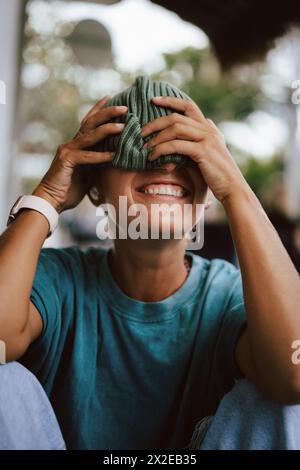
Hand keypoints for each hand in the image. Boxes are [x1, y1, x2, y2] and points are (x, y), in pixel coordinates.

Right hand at [32, 97, 127, 211]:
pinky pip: (86, 156)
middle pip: (90, 123)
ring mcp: (67, 150)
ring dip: (107, 129)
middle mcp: (71, 144)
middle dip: (107, 113)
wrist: (52, 200)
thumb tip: (117, 157)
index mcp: (76, 145)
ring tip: (122, 126)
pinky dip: (100, 155)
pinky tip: (113, 155)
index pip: (89, 122)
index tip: (111, 97)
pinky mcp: (66, 161)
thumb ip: (100, 163)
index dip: (99, 109)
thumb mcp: (90, 173)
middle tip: (124, 107)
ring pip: (89, 136)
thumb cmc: (71, 188)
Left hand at [141, 96, 248, 203]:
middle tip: (141, 132)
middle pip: (176, 117)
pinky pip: (176, 145)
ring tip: (145, 147)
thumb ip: (200, 141)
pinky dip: (161, 150)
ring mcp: (206, 139)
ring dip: (156, 138)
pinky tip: (153, 157)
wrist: (232, 187)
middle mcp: (208, 129)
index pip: (188, 106)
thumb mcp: (209, 153)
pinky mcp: (203, 151)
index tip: (154, 100)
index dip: (170, 101)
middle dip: (155, 123)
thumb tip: (187, 135)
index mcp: (209, 128)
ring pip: (175, 128)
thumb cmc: (218, 174)